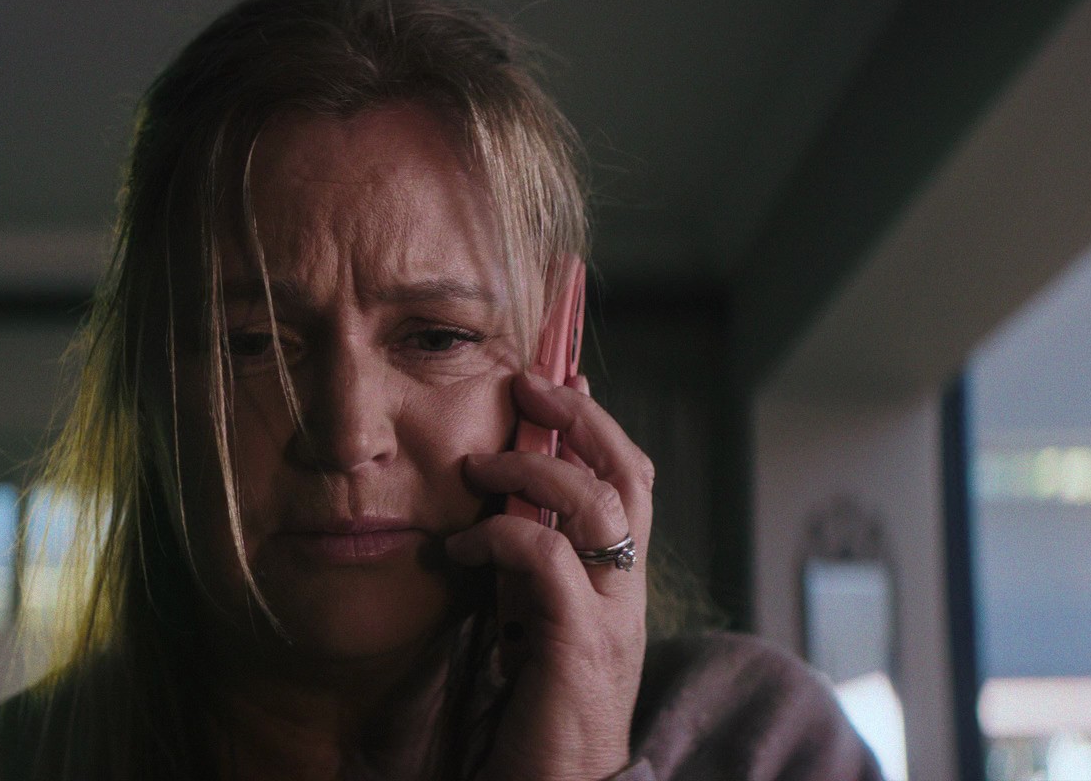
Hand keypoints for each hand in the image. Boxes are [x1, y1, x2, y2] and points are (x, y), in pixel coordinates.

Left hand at [446, 370, 653, 780]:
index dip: (598, 423)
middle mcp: (627, 592)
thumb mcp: (531, 621)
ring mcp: (610, 617)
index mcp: (619, 582)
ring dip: (534, 472)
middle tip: (527, 388)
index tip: (558, 378)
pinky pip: (548, 561)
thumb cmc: (535, 713)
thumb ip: (528, 568)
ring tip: (475, 468)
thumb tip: (499, 508)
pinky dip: (500, 538)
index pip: (630, 481)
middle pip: (628, 476)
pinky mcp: (579, 645)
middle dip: (580, 419)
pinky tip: (459, 549)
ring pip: (598, 506)